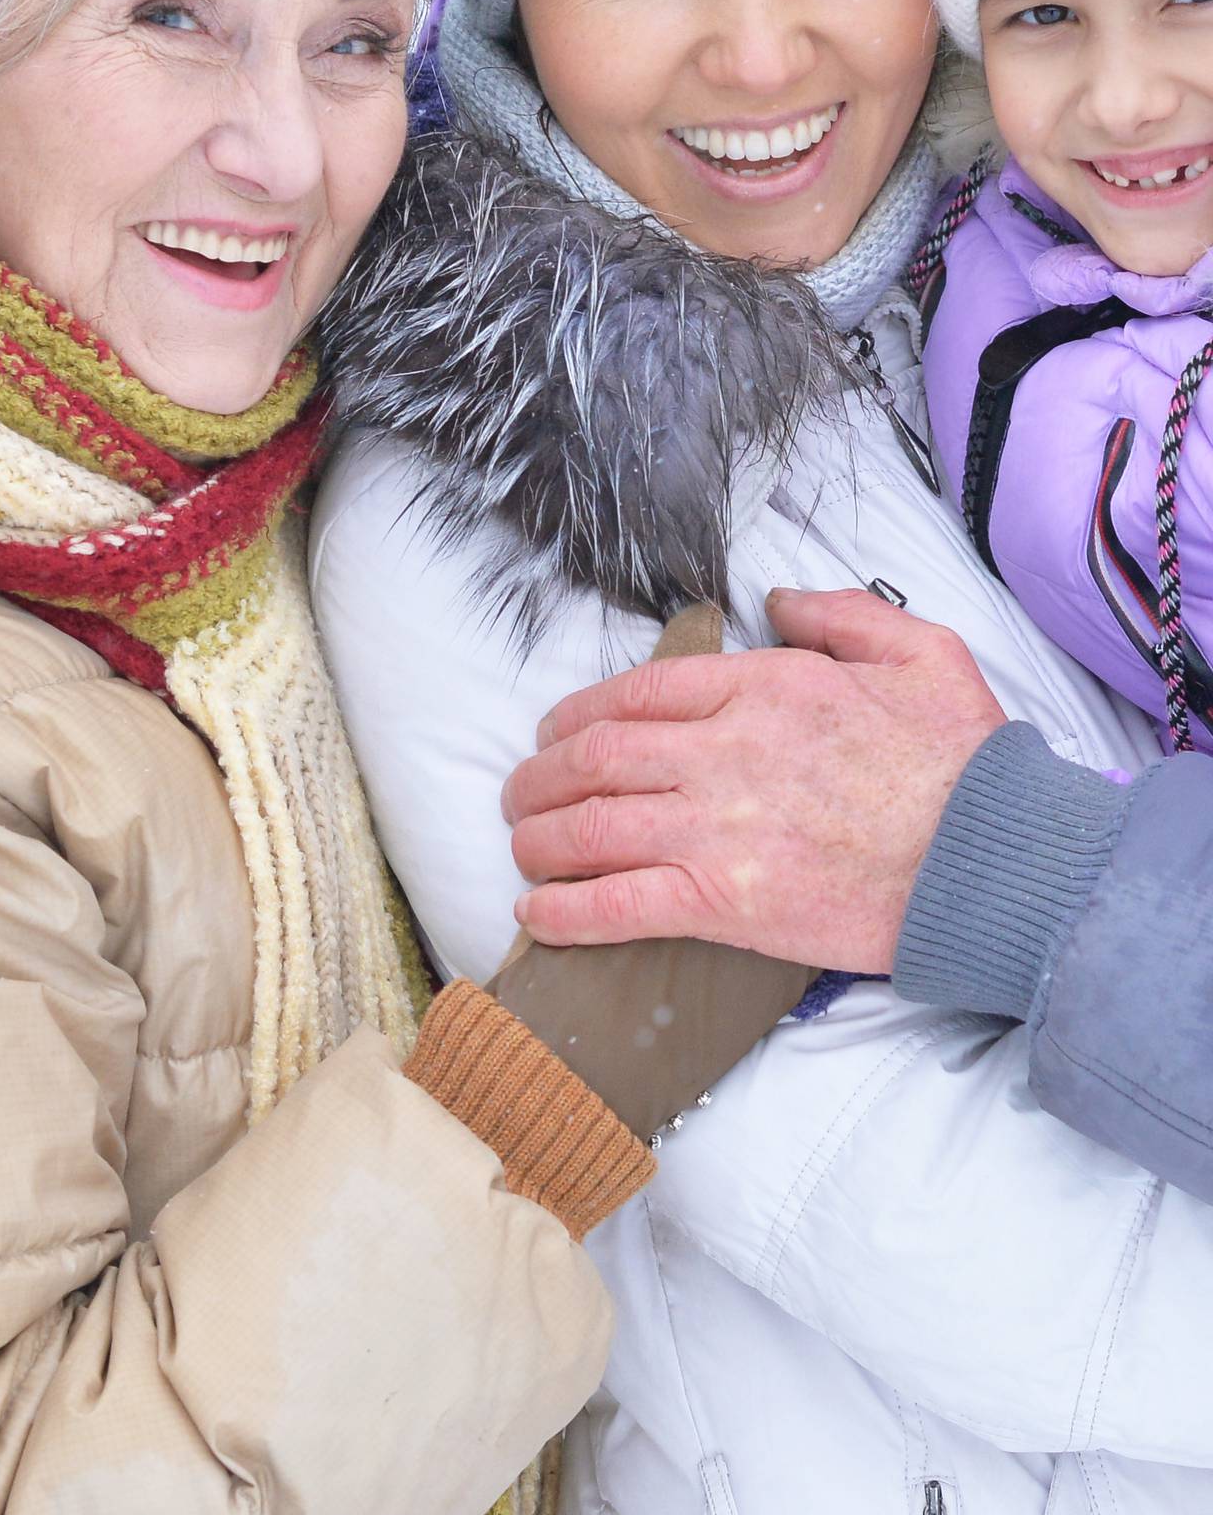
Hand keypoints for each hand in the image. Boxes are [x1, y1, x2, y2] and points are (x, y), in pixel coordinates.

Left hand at [503, 588, 1006, 972]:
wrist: (994, 862)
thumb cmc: (965, 763)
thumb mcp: (918, 651)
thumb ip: (840, 614)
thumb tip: (777, 600)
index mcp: (763, 689)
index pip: (638, 691)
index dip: (579, 714)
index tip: (557, 732)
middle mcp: (724, 753)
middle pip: (596, 756)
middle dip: (540, 774)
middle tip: (520, 791)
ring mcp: (716, 829)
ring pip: (590, 827)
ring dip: (538, 836)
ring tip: (523, 845)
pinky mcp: (725, 904)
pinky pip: (618, 906)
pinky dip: (565, 912)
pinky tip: (536, 913)